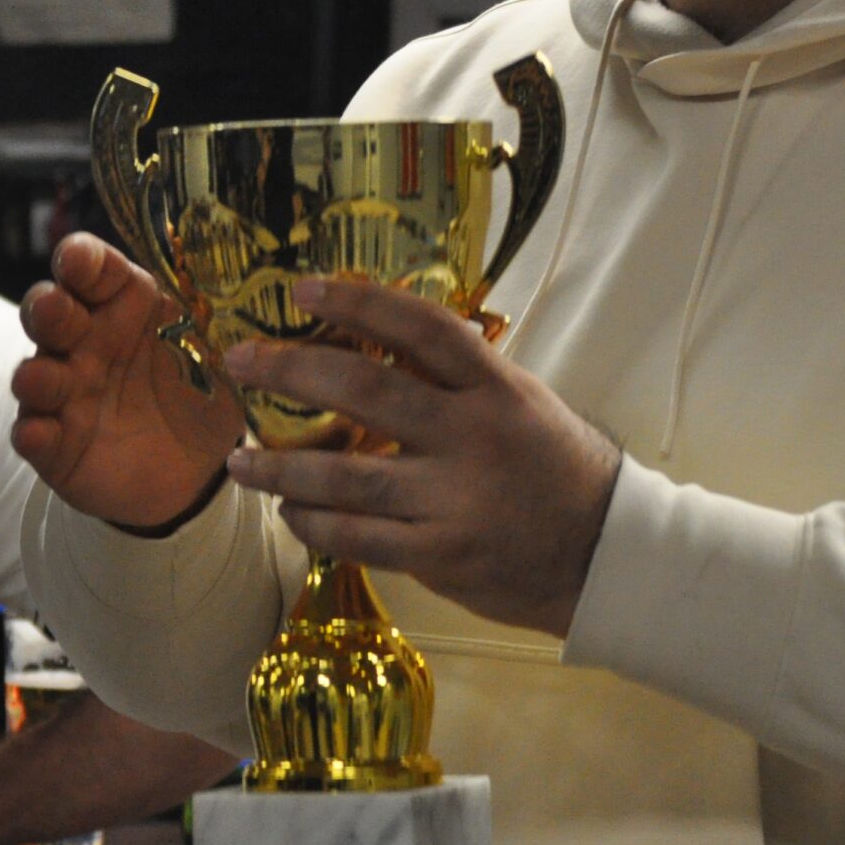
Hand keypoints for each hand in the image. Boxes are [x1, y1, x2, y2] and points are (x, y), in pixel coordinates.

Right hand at [11, 233, 244, 528]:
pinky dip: (34, 434)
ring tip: (38, 378)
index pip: (96, 270)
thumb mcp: (220, 354)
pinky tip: (38, 433)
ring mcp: (66, 392)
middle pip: (53, 312)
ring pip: (36, 372)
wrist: (196, 468)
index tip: (76, 258)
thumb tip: (269, 296)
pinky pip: (35, 435)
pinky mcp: (56, 443)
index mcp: (126, 305)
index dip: (81, 259)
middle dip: (47, 306)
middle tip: (55, 307)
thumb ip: (227, 325)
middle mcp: (86, 341)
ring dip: (35, 373)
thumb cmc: (201, 390)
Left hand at [222, 276, 623, 637]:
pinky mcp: (440, 555)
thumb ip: (459, 378)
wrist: (605, 553)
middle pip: (365, 391)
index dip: (359, 301)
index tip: (304, 289)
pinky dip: (314, 524)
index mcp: (495, 388)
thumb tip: (377, 342)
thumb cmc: (556, 467)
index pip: (422, 327)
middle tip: (241, 362)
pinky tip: (290, 512)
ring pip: (345, 477)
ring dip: (280, 468)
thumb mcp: (522, 402)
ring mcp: (454, 499)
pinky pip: (357, 538)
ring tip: (239, 461)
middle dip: (291, 371)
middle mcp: (471, 436)